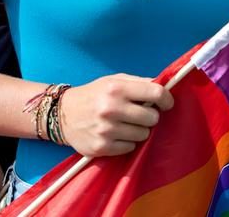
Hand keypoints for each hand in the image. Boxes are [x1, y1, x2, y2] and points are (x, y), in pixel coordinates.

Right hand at [59, 74, 174, 156]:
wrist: (62, 114)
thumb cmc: (94, 95)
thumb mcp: (114, 81)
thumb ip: (139, 83)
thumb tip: (165, 88)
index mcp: (116, 88)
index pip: (156, 93)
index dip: (166, 99)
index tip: (166, 103)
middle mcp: (111, 108)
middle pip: (153, 117)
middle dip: (149, 116)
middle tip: (138, 114)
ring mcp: (106, 130)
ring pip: (143, 135)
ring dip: (138, 130)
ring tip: (125, 124)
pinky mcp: (102, 147)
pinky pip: (130, 147)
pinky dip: (127, 142)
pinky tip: (115, 134)